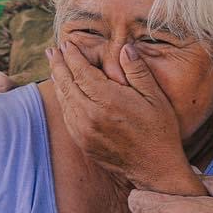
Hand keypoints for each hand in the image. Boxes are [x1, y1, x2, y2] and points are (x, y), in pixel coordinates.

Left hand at [47, 42, 200, 193]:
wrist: (156, 168)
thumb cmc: (160, 130)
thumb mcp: (155, 97)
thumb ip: (137, 70)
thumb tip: (125, 48)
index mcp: (108, 100)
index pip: (82, 71)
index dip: (73, 56)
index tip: (67, 44)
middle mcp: (90, 115)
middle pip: (67, 84)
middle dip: (59, 65)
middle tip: (52, 51)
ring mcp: (84, 131)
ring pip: (64, 100)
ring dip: (58, 81)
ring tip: (54, 67)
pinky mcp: (83, 143)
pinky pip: (67, 116)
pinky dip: (63, 101)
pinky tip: (63, 93)